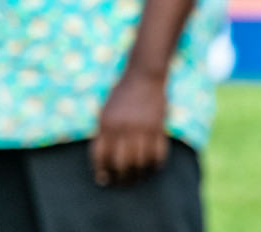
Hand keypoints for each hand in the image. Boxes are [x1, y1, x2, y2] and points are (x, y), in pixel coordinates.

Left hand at [91, 68, 168, 186]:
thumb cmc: (120, 95)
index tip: (102, 179)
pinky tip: (151, 169)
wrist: (143, 76)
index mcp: (106, 123)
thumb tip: (101, 160)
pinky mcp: (159, 129)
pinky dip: (155, 166)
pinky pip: (158, 155)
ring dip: (137, 176)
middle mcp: (123, 127)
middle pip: (121, 163)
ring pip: (140, 163)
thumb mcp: (105, 111)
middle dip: (119, 178)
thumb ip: (103, 133)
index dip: (101, 170)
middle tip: (119, 183)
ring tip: (135, 179)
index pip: (101, 155)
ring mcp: (142, 129)